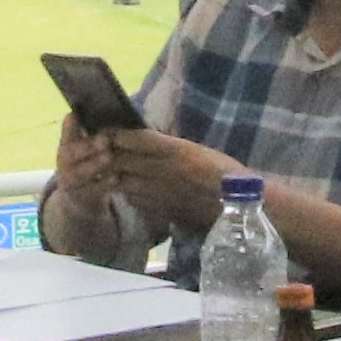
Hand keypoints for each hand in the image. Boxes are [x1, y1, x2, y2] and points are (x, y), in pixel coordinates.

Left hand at [92, 128, 238, 235]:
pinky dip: (129, 193)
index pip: (134, 139)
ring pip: (123, 181)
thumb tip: (144, 140)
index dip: (117, 134)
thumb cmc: (222, 170)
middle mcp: (162, 170)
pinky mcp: (159, 209)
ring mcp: (159, 192)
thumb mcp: (195, 149)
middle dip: (111, 154)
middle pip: (122, 160)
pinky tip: (133, 189)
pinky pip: (134, 199)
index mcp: (173, 150)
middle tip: (104, 150)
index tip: (109, 131)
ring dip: (117, 174)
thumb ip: (169, 146)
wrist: (235, 203)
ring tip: (115, 170)